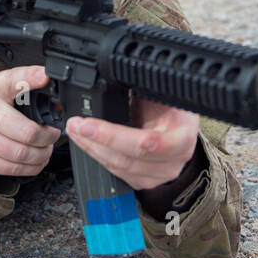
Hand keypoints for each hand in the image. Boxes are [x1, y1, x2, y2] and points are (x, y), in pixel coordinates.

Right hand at [0, 66, 61, 178]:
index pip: (14, 80)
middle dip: (48, 137)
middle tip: (52, 136)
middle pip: (27, 131)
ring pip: (21, 153)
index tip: (46, 77)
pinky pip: (12, 168)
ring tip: (45, 151)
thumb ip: (25, 88)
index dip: (31, 77)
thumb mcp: (0, 90)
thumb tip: (55, 96)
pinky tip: (33, 162)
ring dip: (41, 155)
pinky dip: (30, 168)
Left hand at [66, 98, 198, 191]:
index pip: (147, 143)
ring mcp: (159, 175)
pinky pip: (116, 173)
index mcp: (183, 137)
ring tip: (75, 130)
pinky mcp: (144, 181)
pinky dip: (98, 156)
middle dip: (95, 140)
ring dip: (91, 148)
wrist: (180, 125)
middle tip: (74, 125)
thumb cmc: (172, 107)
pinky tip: (86, 142)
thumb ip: (141, 90)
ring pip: (118, 167)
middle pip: (127, 158)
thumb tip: (114, 75)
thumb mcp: (162, 92)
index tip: (87, 124)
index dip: (113, 136)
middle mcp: (173, 161)